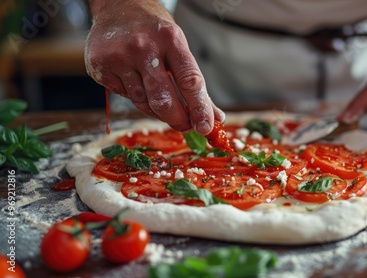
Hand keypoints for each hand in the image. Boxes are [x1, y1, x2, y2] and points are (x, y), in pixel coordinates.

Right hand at [84, 0, 223, 134]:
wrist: (118, 5)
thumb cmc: (154, 31)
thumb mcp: (179, 48)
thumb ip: (194, 84)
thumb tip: (215, 117)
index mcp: (170, 39)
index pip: (190, 81)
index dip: (200, 108)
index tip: (206, 127)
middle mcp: (143, 47)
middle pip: (164, 99)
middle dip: (178, 119)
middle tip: (185, 126)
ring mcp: (119, 57)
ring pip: (143, 102)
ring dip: (155, 109)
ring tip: (158, 97)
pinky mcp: (100, 66)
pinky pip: (124, 96)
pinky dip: (134, 96)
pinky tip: (134, 79)